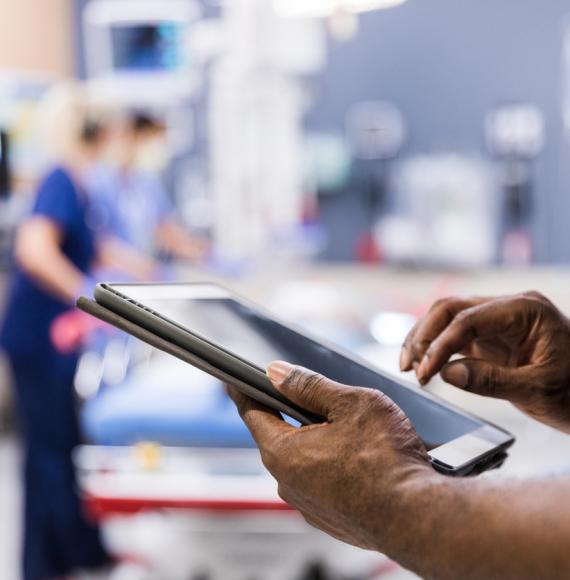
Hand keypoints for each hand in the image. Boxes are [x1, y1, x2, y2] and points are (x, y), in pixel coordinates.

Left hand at [228, 362, 433, 551]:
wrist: (418, 517)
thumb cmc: (387, 458)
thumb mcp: (349, 403)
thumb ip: (308, 386)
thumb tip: (277, 373)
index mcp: (283, 452)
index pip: (252, 412)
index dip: (244, 391)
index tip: (234, 380)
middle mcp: (288, 482)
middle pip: (278, 435)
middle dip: (290, 414)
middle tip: (309, 397)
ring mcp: (308, 504)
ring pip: (303, 459)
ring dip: (316, 441)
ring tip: (348, 430)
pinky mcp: (330, 518)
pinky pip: (320, 481)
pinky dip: (331, 465)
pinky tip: (358, 458)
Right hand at [400, 292, 569, 431]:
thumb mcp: (539, 391)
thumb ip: (491, 380)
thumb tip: (446, 372)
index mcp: (525, 310)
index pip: (468, 319)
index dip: (440, 345)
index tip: (424, 372)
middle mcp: (508, 307)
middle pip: (451, 309)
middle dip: (424, 336)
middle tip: (409, 367)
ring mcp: (498, 321)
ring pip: (447, 318)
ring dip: (424, 340)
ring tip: (408, 367)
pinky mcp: (491, 337)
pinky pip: (455, 335)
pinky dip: (436, 349)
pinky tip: (424, 365)